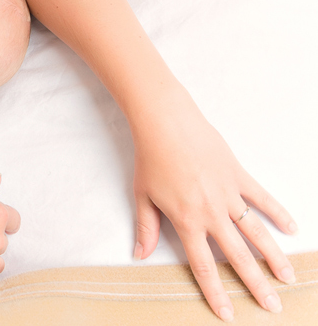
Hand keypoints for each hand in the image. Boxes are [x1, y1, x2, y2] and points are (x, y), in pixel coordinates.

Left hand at [131, 93, 296, 320]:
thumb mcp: (142, 196)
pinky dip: (277, 213)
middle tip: (272, 307)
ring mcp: (228, 195)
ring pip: (256, 233)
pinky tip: (292, 228)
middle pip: (238, 257)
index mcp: (187, 222)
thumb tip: (139, 255)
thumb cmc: (151, 158)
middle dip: (255, 285)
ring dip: (273, 257)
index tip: (228, 314)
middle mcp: (211, 213)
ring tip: (287, 279)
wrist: (165, 124)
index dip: (215, 292)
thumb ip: (146, 228)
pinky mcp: (238, 176)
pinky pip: (261, 198)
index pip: (204, 266)